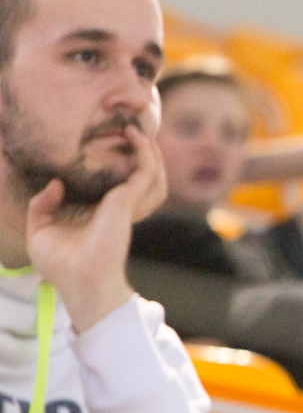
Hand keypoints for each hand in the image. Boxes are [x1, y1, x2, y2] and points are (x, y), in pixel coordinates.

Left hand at [26, 123, 166, 332]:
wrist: (77, 280)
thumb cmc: (61, 265)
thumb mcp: (40, 231)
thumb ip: (42, 205)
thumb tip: (55, 183)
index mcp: (100, 216)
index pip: (118, 186)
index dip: (120, 167)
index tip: (109, 145)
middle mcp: (119, 209)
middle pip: (143, 178)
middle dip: (142, 155)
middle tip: (129, 133)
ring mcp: (128, 206)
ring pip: (153, 174)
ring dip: (150, 152)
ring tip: (136, 132)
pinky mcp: (128, 202)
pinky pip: (146, 172)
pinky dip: (144, 153)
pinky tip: (135, 137)